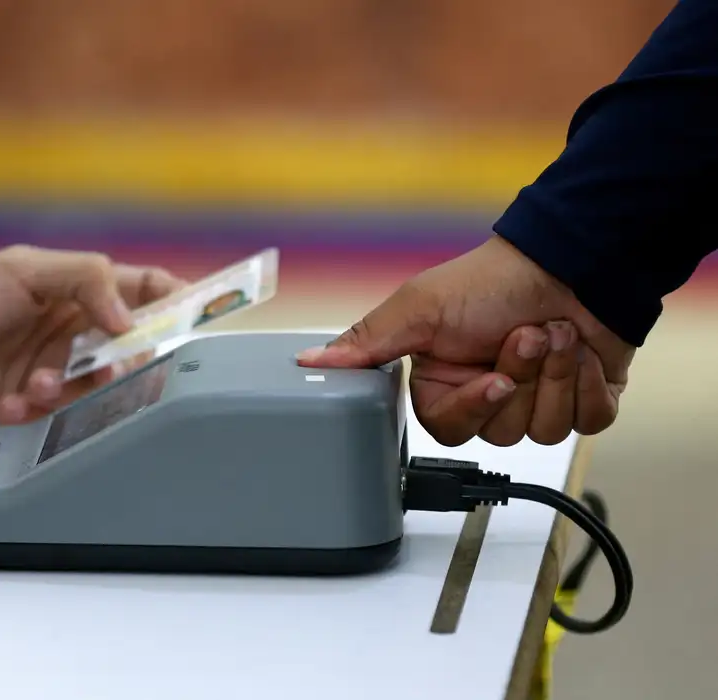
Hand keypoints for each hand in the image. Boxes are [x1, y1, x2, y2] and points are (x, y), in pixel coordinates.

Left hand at [0, 245, 186, 429]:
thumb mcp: (17, 271)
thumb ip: (83, 278)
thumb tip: (128, 313)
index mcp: (67, 283)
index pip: (138, 285)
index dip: (173, 298)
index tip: (197, 316)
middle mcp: (64, 324)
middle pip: (127, 341)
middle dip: (126, 357)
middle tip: (119, 366)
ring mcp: (47, 364)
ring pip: (94, 383)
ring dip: (70, 385)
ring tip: (34, 384)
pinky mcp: (28, 403)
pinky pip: (58, 412)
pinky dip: (36, 408)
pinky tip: (6, 403)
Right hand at [296, 236, 635, 445]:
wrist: (572, 261)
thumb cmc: (492, 281)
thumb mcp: (419, 308)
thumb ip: (366, 343)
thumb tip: (308, 361)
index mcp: (444, 382)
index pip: (451, 429)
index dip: (476, 406)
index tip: (493, 378)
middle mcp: (487, 394)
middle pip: (503, 432)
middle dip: (522, 377)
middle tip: (525, 335)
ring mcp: (538, 399)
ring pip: (547, 429)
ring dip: (557, 373)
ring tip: (554, 332)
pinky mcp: (584, 399)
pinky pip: (589, 420)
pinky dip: (591, 381)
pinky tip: (582, 349)